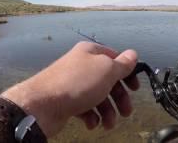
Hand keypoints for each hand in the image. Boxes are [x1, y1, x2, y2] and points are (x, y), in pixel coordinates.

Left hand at [1, 41, 137, 136]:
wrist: (41, 105)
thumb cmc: (77, 83)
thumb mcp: (106, 70)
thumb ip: (121, 64)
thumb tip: (133, 54)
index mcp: (91, 53)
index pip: (115, 58)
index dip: (128, 72)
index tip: (136, 88)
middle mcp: (82, 66)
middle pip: (108, 81)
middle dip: (119, 98)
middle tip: (126, 112)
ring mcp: (73, 84)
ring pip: (97, 96)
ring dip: (107, 112)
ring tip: (108, 124)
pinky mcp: (66, 100)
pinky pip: (84, 107)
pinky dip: (91, 116)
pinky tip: (91, 123)